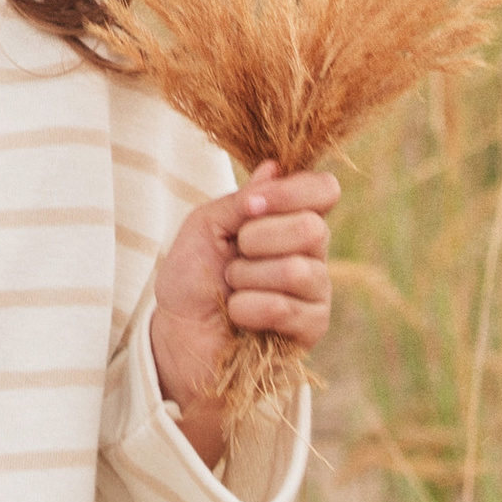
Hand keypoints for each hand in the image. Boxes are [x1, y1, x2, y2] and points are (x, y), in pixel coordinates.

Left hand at [148, 165, 335, 459]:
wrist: (177, 334)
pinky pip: (286, 308)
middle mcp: (312, 251)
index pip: (324, 190)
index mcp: (290, 219)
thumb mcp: (204, 226)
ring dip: (247, 278)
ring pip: (298, 270)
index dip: (292, 192)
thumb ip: (240, 201)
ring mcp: (316, 291)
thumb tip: (275, 166)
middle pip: (313, 228)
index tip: (251, 206)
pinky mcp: (312, 328)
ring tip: (232, 290)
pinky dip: (249, 308)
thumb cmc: (191, 278)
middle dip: (258, 240)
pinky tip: (238, 315)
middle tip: (235, 256)